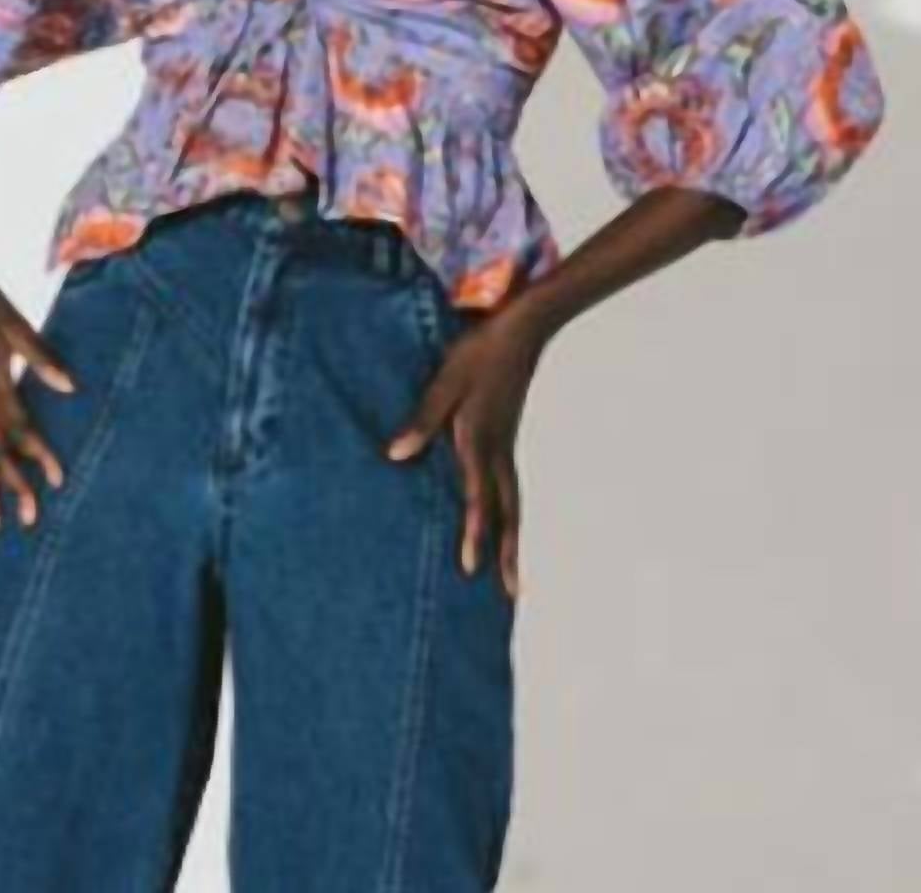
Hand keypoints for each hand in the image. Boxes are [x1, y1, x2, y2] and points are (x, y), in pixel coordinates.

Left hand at [383, 301, 553, 599]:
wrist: (524, 328)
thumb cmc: (478, 351)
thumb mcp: (444, 381)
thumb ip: (422, 419)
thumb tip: (395, 455)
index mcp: (480, 440)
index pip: (479, 496)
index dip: (474, 532)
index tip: (470, 567)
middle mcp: (498, 450)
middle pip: (506, 511)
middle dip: (506, 553)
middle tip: (510, 593)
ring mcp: (507, 446)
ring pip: (512, 503)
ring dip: (511, 539)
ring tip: (512, 574)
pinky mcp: (507, 438)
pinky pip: (509, 486)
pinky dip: (509, 513)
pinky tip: (502, 524)